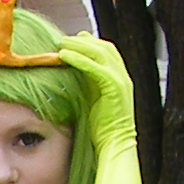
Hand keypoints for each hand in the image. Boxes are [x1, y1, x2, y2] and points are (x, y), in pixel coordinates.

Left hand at [56, 32, 137, 161]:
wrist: (114, 143)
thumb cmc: (102, 127)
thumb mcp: (93, 99)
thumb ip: (86, 84)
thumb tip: (70, 71)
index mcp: (119, 78)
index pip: (106, 51)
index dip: (89, 43)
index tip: (71, 41)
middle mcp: (122, 76)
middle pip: (104, 47)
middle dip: (83, 41)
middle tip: (63, 40)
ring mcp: (121, 81)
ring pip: (101, 53)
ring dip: (79, 46)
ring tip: (61, 44)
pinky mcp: (115, 88)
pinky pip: (96, 67)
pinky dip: (79, 59)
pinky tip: (65, 56)